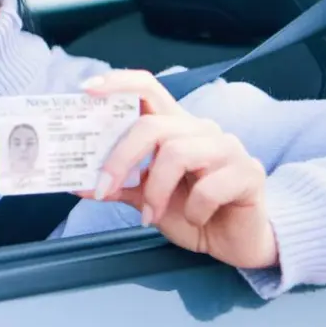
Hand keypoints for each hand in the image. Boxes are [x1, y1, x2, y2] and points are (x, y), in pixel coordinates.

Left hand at [75, 70, 277, 269]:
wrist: (235, 243)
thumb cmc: (191, 212)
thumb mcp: (146, 198)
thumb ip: (117, 186)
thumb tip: (76, 182)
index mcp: (175, 127)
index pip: (148, 88)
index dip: (118, 83)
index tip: (86, 91)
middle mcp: (201, 129)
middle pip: (153, 126)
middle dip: (120, 158)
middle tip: (103, 188)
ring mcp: (228, 149)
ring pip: (178, 154)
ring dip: (156, 191)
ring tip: (150, 215)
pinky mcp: (249, 174)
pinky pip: (210, 187)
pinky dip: (194, 210)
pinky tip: (196, 219)